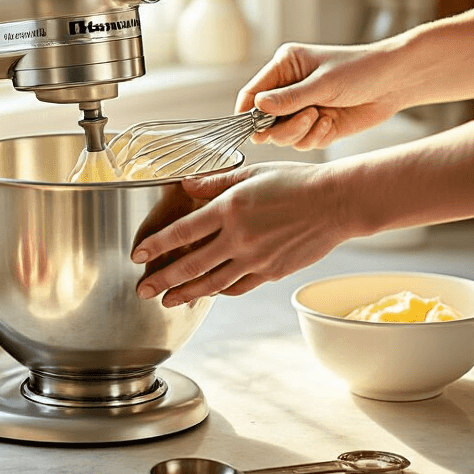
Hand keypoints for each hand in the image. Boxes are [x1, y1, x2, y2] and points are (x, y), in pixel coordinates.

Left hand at [132, 162, 344, 304]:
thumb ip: (215, 181)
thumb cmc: (296, 181)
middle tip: (142, 290)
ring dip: (185, 293)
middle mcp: (238, 238)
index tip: (138, 255)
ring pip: (212, 283)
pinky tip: (209, 292)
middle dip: (162, 280)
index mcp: (229, 209)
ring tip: (167, 300)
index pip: (182, 232)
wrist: (336, 203)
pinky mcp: (271, 272)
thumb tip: (186, 184)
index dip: (156, 245)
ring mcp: (255, 259)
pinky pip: (238, 287)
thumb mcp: (251, 172)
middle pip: (191, 265)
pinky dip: (220, 291)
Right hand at [236, 41, 401, 148]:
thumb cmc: (360, 70)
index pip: (252, 93)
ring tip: (321, 117)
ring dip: (300, 132)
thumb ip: (290, 98)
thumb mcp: (323, 83)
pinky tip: (331, 123)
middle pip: (263, 121)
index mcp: (285, 67)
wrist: (394, 83)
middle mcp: (289, 89)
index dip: (247, 113)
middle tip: (306, 117)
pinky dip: (314, 137)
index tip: (253, 128)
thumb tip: (257, 107)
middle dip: (282, 126)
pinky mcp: (316, 126)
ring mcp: (302, 109)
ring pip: (282, 136)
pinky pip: (301, 143)